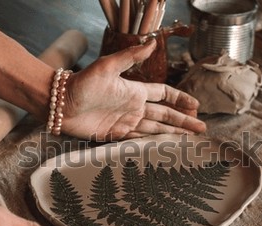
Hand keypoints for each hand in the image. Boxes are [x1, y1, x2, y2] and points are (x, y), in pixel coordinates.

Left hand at [61, 40, 206, 139]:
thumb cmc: (82, 83)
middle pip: (165, 115)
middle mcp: (134, 108)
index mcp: (135, 91)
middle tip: (200, 128)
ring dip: (172, 133)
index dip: (180, 100)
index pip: (164, 95)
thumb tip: (153, 43)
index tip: (195, 106)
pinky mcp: (115, 136)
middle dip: (183, 121)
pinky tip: (164, 147)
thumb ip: (130, 56)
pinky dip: (153, 143)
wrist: (60, 104)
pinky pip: (139, 140)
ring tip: (189, 139)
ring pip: (155, 130)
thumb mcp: (107, 66)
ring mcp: (126, 122)